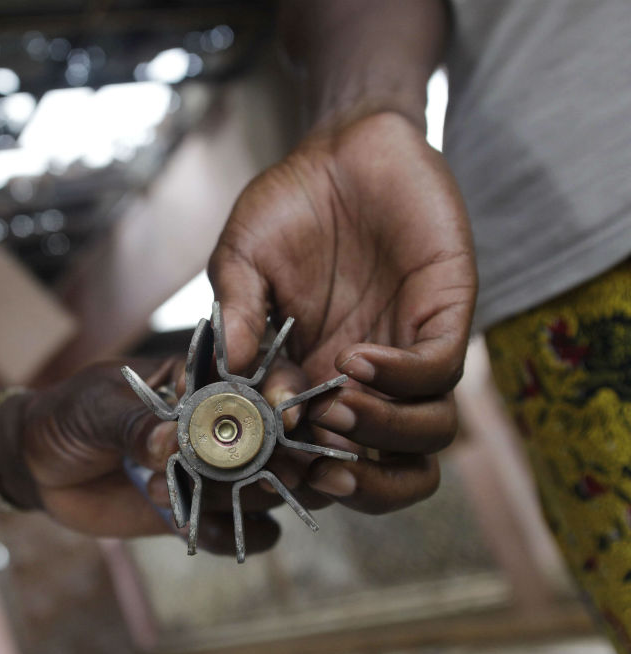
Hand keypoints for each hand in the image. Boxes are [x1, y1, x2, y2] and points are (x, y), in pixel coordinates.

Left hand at [0, 359, 283, 555]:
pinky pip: (245, 532)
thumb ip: (133, 422)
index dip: (285, 392)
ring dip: (239, 498)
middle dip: (281, 459)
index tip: (282, 415)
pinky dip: (231, 536)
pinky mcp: (203, 512)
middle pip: (283, 439)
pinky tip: (188, 529)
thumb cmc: (70, 414)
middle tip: (250, 474)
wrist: (40, 465)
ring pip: (270, 489)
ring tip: (170, 494)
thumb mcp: (96, 407)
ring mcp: (218, 471)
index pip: (263, 375)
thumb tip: (170, 442)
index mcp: (204, 377)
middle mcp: (223, 423)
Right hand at [208, 111, 476, 513]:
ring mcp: (407, 350)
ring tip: (335, 407)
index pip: (315, 451)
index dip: (294, 469)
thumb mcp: (241, 260)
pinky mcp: (445, 315)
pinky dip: (401, 380)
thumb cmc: (287, 207)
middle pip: (387, 469)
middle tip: (317, 466)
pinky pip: (440, 374)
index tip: (267, 458)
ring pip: (426, 435)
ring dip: (380, 436)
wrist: (342, 149)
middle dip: (358, 484)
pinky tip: (358, 359)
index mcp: (313, 376)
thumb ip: (234, 311)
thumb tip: (229, 368)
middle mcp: (364, 379)